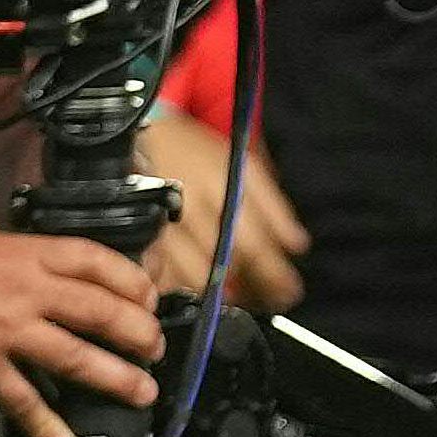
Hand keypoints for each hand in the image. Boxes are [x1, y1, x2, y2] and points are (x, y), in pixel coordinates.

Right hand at [0, 228, 162, 436]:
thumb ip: (38, 268)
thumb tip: (85, 288)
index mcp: (28, 255)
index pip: (98, 262)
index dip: (135, 283)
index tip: (152, 301)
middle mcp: (23, 290)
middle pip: (101, 311)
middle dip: (141, 334)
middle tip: (156, 350)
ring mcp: (4, 329)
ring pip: (76, 356)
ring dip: (117, 379)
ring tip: (143, 392)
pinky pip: (22, 400)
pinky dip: (46, 427)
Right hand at [136, 106, 308, 309]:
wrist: (145, 136)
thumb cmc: (198, 153)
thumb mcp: (244, 167)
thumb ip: (274, 208)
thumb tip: (298, 246)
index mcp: (220, 189)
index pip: (253, 245)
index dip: (273, 275)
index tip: (289, 293)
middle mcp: (190, 208)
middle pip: (224, 264)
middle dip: (250, 289)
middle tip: (266, 300)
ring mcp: (160, 223)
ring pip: (192, 275)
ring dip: (219, 292)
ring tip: (238, 295)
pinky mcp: (139, 234)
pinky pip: (162, 272)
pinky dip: (183, 285)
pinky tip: (200, 285)